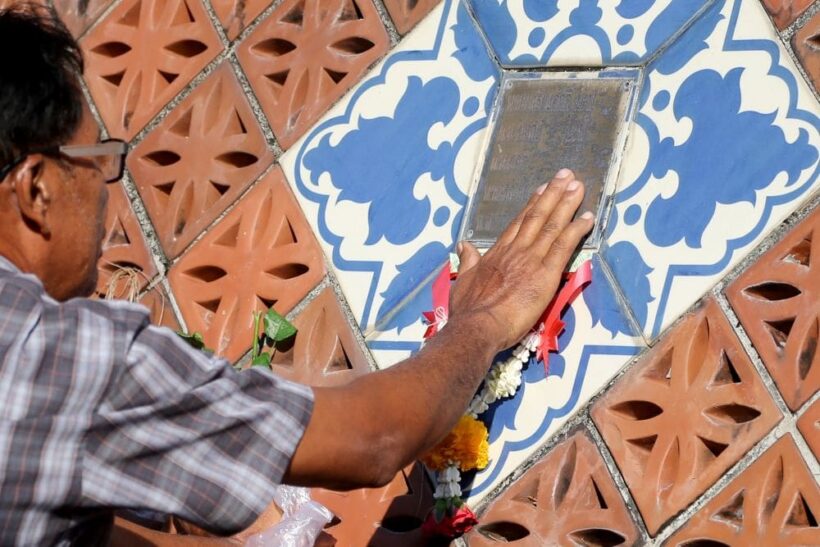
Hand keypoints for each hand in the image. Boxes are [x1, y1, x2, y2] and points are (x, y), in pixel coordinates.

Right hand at [449, 169, 592, 350]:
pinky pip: (563, 246)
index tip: (542, 190)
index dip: (532, 205)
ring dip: (566, 204)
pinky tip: (587, 218)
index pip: (518, 224)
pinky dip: (576, 230)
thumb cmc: (468, 310)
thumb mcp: (463, 281)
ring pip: (551, 225)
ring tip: (578, 186)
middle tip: (565, 176)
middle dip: (552, 194)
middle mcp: (515, 251)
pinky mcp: (545, 274)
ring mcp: (530, 260)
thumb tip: (463, 245)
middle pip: (536, 217)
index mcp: (496, 254)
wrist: (477, 326)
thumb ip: (467, 261)